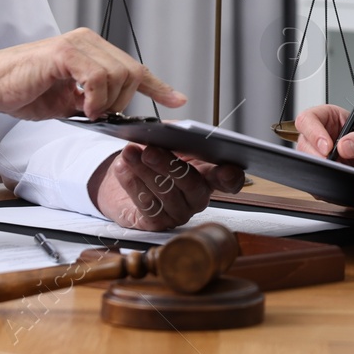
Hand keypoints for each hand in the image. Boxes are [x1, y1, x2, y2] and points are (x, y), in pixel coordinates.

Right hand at [0, 27, 185, 120]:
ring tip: (86, 112)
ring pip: (118, 74)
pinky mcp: (64, 53)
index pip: (134, 68)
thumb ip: (95, 102)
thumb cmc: (25, 92)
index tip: (178, 100)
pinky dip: (96, 97)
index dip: (158, 86)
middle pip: (132, 71)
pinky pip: (97, 76)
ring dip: (107, 101)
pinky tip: (83, 107)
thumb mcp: (70, 102)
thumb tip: (118, 113)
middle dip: (124, 100)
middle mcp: (88, 42)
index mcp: (92, 51)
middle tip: (100, 115)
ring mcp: (77, 45)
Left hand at [89, 144, 245, 231]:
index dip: (231, 177)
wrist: (127, 176)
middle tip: (150, 149)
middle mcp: (197, 197)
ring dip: (144, 170)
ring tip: (130, 153)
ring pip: (165, 193)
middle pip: (190, 183)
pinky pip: (146, 204)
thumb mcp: (168, 141)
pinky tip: (123, 168)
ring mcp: (178, 212)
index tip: (225, 170)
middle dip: (168, 165)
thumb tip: (171, 131)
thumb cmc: (154, 156)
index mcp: (208, 174)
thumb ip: (175, 135)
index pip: (229, 180)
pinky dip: (132, 183)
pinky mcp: (156, 222)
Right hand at [293, 104, 353, 180]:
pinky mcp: (319, 171)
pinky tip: (334, 181)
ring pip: (304, 159)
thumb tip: (344, 145)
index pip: (309, 118)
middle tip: (331, 164)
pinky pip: (311, 177)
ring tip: (337, 172)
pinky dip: (320, 181)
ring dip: (318, 167)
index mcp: (331, 117)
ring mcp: (318, 154)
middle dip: (315, 154)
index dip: (314, 132)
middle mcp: (321, 134)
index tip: (328, 148)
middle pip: (303, 141)